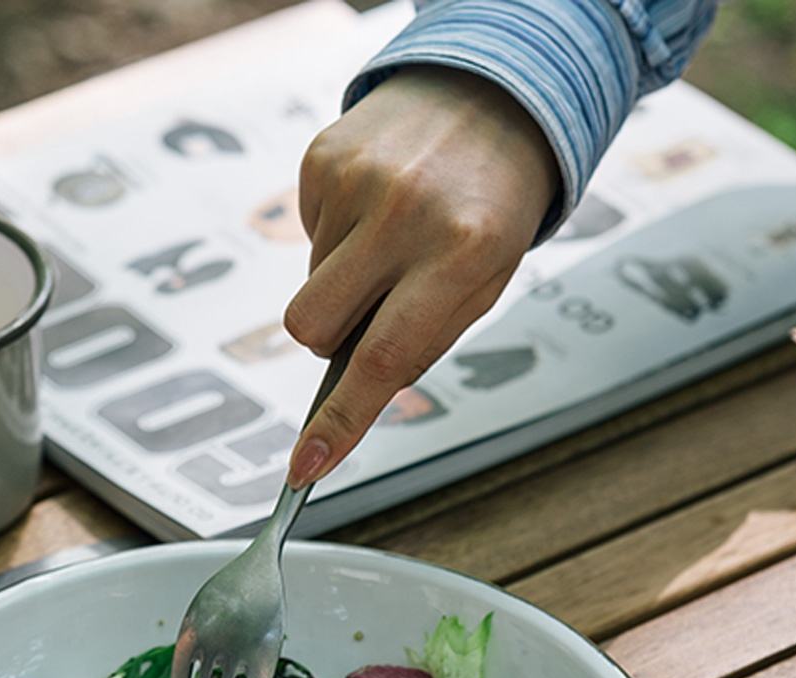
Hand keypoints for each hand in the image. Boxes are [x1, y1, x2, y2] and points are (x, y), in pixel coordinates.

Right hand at [285, 66, 559, 488]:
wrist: (490, 92)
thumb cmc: (489, 206)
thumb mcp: (484, 282)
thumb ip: (421, 340)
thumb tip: (354, 391)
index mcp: (459, 253)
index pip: (383, 360)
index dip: (340, 421)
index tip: (307, 466)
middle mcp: (404, 213)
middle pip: (311, 328)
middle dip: (327, 340)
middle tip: (372, 308)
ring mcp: (358, 180)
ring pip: (307, 287)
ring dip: (340, 283)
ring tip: (390, 241)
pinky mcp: (324, 157)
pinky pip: (305, 237)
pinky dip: (334, 239)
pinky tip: (374, 208)